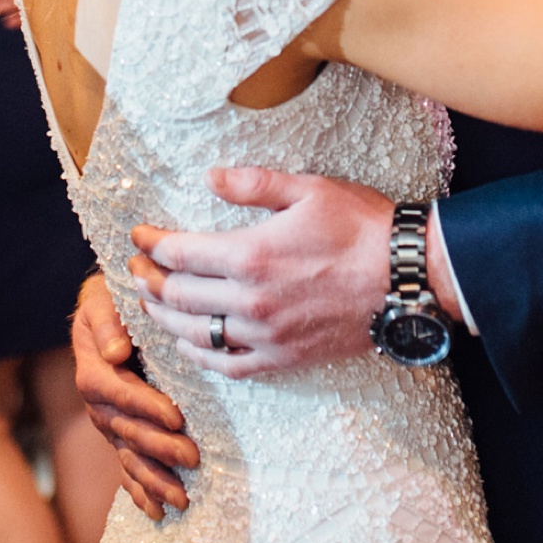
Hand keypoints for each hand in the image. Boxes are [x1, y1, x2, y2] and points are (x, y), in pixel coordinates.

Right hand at [70, 275, 197, 520]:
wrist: (110, 309)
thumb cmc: (114, 297)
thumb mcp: (104, 297)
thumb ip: (107, 320)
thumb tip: (115, 353)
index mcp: (93, 368)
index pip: (118, 392)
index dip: (145, 406)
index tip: (176, 417)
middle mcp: (98, 402)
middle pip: (126, 431)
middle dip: (160, 447)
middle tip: (193, 458)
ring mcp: (110, 423)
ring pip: (128, 456)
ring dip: (154, 479)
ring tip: (182, 499)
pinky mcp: (122, 434)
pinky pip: (127, 466)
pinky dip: (140, 490)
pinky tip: (157, 513)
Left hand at [129, 165, 396, 378]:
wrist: (407, 279)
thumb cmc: (362, 228)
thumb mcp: (308, 189)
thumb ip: (253, 184)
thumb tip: (209, 177)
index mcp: (251, 254)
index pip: (179, 253)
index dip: (150, 244)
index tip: (138, 236)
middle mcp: (250, 300)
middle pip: (177, 295)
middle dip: (148, 280)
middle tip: (135, 268)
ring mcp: (265, 335)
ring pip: (194, 333)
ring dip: (164, 317)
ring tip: (151, 302)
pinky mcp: (283, 358)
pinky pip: (228, 365)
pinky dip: (200, 355)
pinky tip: (190, 344)